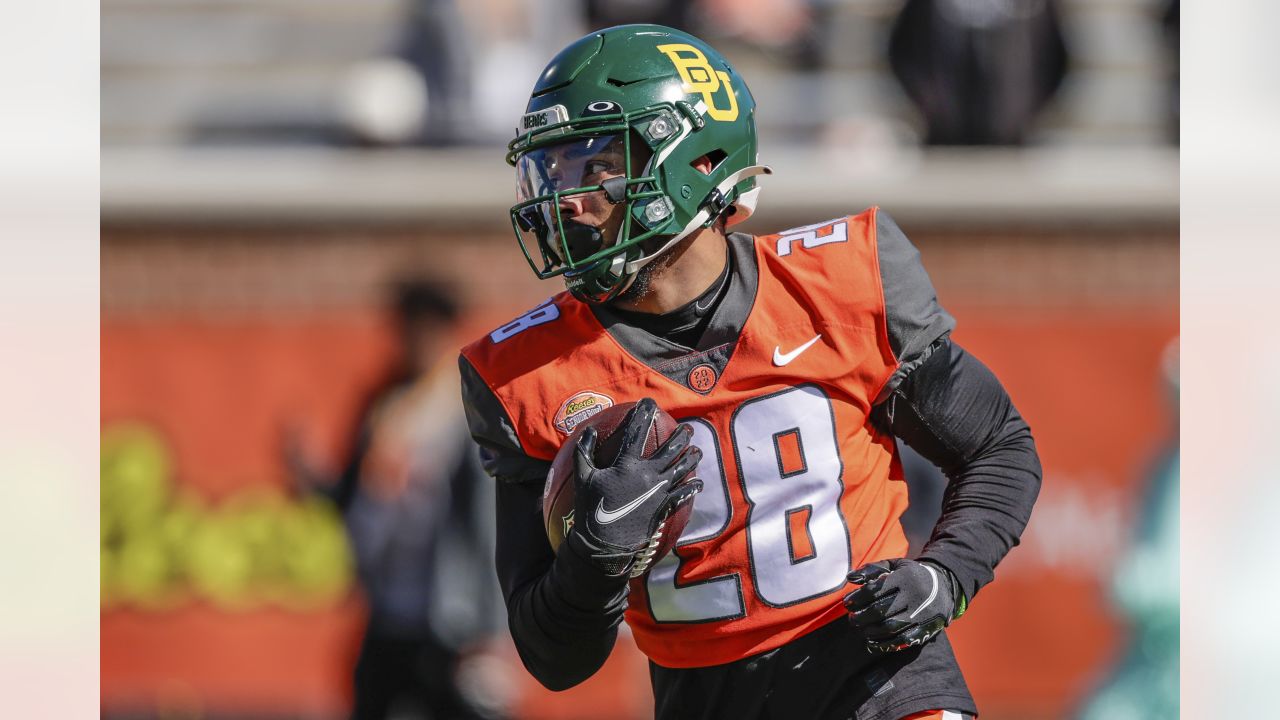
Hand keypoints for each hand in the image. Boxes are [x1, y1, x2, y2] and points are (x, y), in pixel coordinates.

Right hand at [567, 398, 702, 576]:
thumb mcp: (583, 478)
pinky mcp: (664, 507)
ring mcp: (659, 491)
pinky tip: (698, 483)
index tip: (649, 404)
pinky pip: (683, 494)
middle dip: (680, 436)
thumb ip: (584, 452)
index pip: (637, 432)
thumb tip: (589, 432)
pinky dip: (692, 488)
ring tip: (697, 451)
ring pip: (681, 469)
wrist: (605, 544)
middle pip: (670, 449)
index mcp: (627, 464)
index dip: (643, 414)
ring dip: (691, 458)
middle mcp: (648, 474)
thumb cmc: (591, 510)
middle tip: (686, 429)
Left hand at [844, 558, 959, 652]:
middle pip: (880, 610)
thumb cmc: (911, 575)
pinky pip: (903, 641)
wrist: (945, 586)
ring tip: (861, 630)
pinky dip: (885, 644)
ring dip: (871, 631)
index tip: (847, 603)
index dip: (857, 598)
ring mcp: (921, 614)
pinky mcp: (926, 629)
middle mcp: (914, 596)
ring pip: (890, 627)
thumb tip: (850, 578)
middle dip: (861, 617)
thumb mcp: (895, 566)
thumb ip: (872, 570)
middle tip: (852, 619)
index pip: (874, 590)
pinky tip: (872, 643)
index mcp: (904, 578)